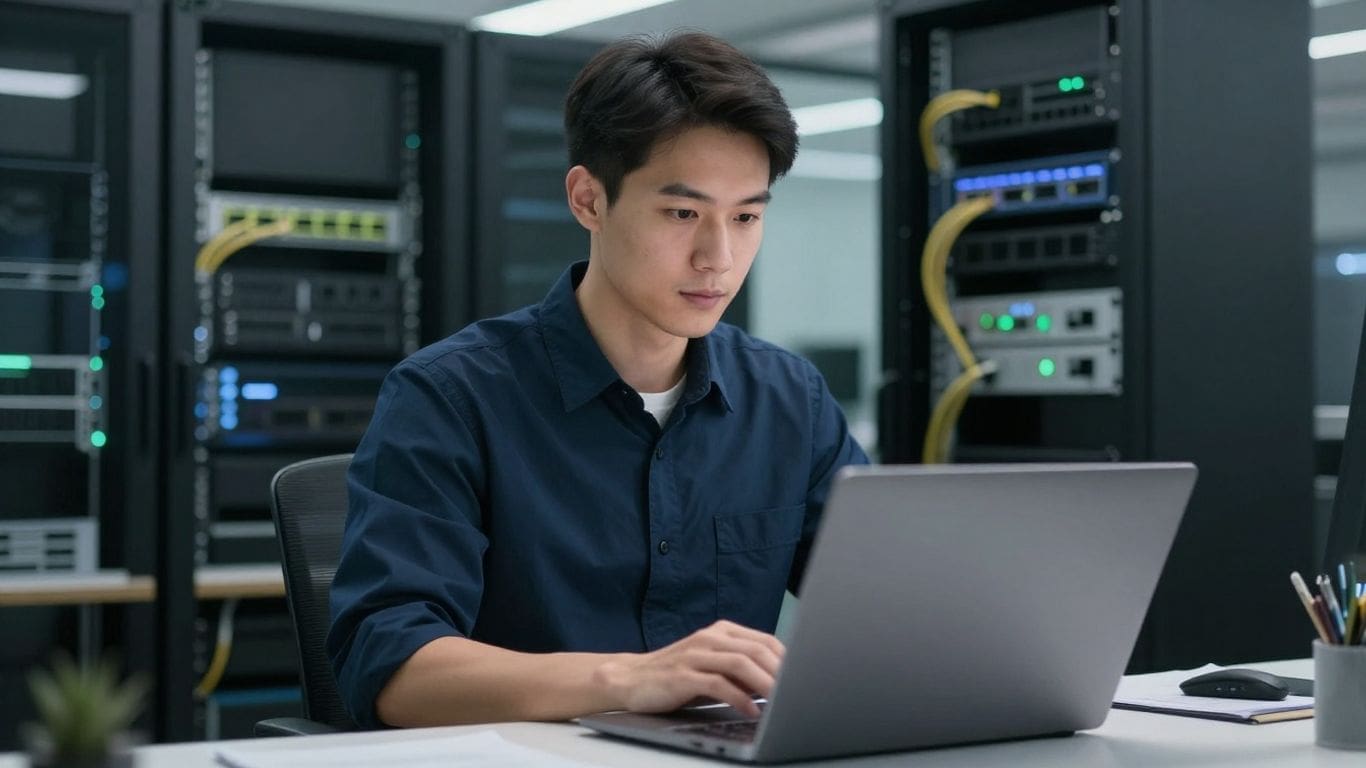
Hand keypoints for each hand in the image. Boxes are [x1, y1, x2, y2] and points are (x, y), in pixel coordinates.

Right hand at [596, 620, 784, 717]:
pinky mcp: (683, 675)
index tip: (804, 679)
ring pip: (740, 663)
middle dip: (782, 673)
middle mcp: (710, 638)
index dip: (788, 660)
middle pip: (757, 650)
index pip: (765, 641)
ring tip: (781, 701)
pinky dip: (739, 698)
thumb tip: (780, 683)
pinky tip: (751, 711)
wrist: (631, 679)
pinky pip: (718, 684)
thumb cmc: (678, 675)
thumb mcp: (712, 665)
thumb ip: (741, 669)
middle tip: (799, 692)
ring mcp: (695, 655)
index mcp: (721, 632)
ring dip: (765, 684)